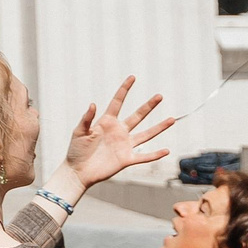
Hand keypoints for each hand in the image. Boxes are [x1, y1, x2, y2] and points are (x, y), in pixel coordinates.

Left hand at [51, 78, 171, 202]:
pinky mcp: (127, 159)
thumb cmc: (76, 150)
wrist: (78, 170)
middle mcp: (119, 131)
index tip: (132, 77)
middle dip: (148, 106)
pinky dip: (155, 154)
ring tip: (171, 119)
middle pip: (137, 116)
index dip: (125, 90)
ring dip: (159, 127)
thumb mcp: (79, 131)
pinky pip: (144, 156)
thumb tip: (93, 104)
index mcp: (106, 122)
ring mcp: (124, 145)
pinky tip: (166, 150)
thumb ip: (87, 119)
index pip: (117, 102)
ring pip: (146, 134)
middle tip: (159, 96)